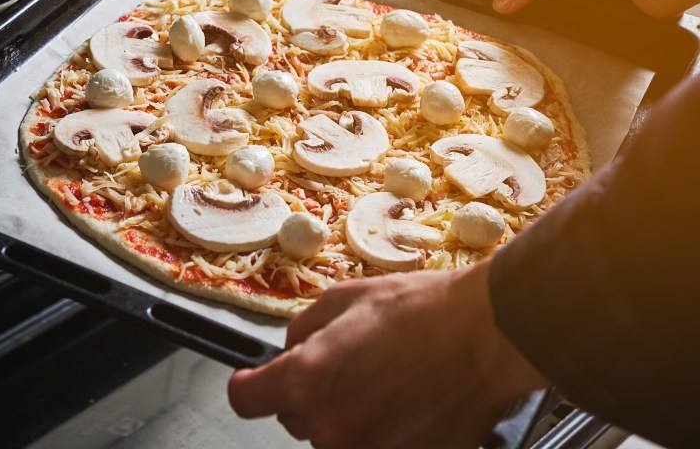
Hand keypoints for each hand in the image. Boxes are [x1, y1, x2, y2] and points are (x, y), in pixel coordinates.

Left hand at [227, 259, 548, 448]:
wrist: (487, 336)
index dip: (249, 385)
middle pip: (294, 418)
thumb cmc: (421, 312)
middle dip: (309, 393)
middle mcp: (331, 427)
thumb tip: (289, 351)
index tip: (253, 381)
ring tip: (383, 378)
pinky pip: (373, 446)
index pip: (245, 400)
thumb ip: (301, 330)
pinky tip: (403, 400)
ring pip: (333, 436)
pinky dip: (380, 428)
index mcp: (307, 381)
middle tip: (347, 363)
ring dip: (345, 413)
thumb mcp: (342, 299)